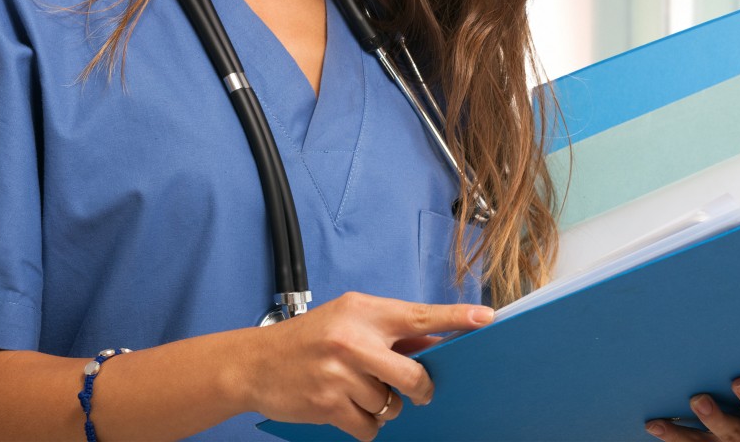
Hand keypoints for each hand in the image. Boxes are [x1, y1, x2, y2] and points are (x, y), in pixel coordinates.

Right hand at [237, 291, 493, 441]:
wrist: (253, 363)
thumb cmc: (307, 339)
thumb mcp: (347, 320)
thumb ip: (389, 330)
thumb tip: (434, 344)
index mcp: (362, 311)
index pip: (419, 314)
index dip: (456, 318)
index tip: (486, 319)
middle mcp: (353, 340)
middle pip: (413, 374)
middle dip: (420, 389)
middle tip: (418, 391)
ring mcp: (340, 374)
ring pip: (390, 405)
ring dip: (381, 406)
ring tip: (356, 392)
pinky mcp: (328, 405)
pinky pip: (370, 428)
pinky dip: (365, 426)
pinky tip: (346, 409)